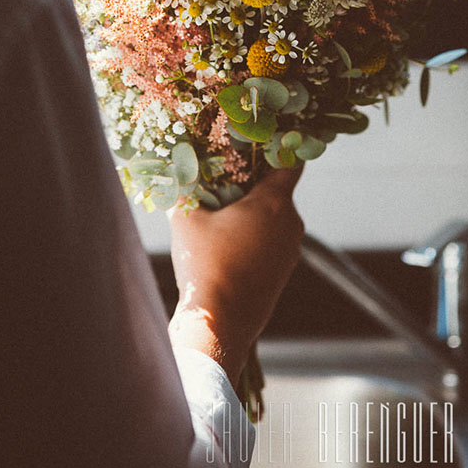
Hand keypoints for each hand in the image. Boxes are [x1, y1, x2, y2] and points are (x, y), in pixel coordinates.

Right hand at [167, 167, 303, 388]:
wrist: (220, 323)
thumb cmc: (205, 265)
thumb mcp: (186, 221)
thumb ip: (184, 190)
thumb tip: (174, 169)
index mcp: (276, 202)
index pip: (291, 161)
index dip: (278, 148)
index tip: (260, 144)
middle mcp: (292, 222)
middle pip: (279, 191)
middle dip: (253, 185)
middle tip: (223, 182)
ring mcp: (292, 249)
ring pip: (276, 219)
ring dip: (253, 215)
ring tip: (221, 219)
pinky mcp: (285, 271)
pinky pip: (273, 243)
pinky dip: (256, 239)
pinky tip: (228, 247)